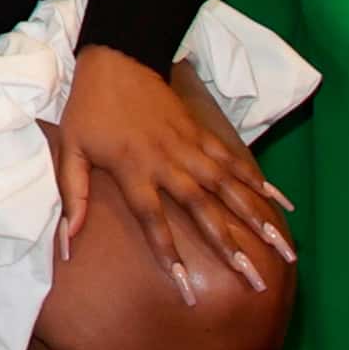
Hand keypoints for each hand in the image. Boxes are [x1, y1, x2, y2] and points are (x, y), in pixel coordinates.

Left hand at [54, 42, 292, 301]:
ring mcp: (191, 148)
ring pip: (229, 189)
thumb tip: (66, 243)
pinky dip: (259, 182)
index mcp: (133, 171)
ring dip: (256, 219)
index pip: (153, 222)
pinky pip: (235, 162)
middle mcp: (168, 163)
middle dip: (231, 247)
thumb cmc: (89, 110)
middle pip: (204, 211)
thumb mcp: (70, 151)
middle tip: (255, 279)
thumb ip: (71, 198)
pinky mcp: (204, 134)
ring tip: (282, 248)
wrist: (118, 59)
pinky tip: (282, 204)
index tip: (188, 290)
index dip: (169, 255)